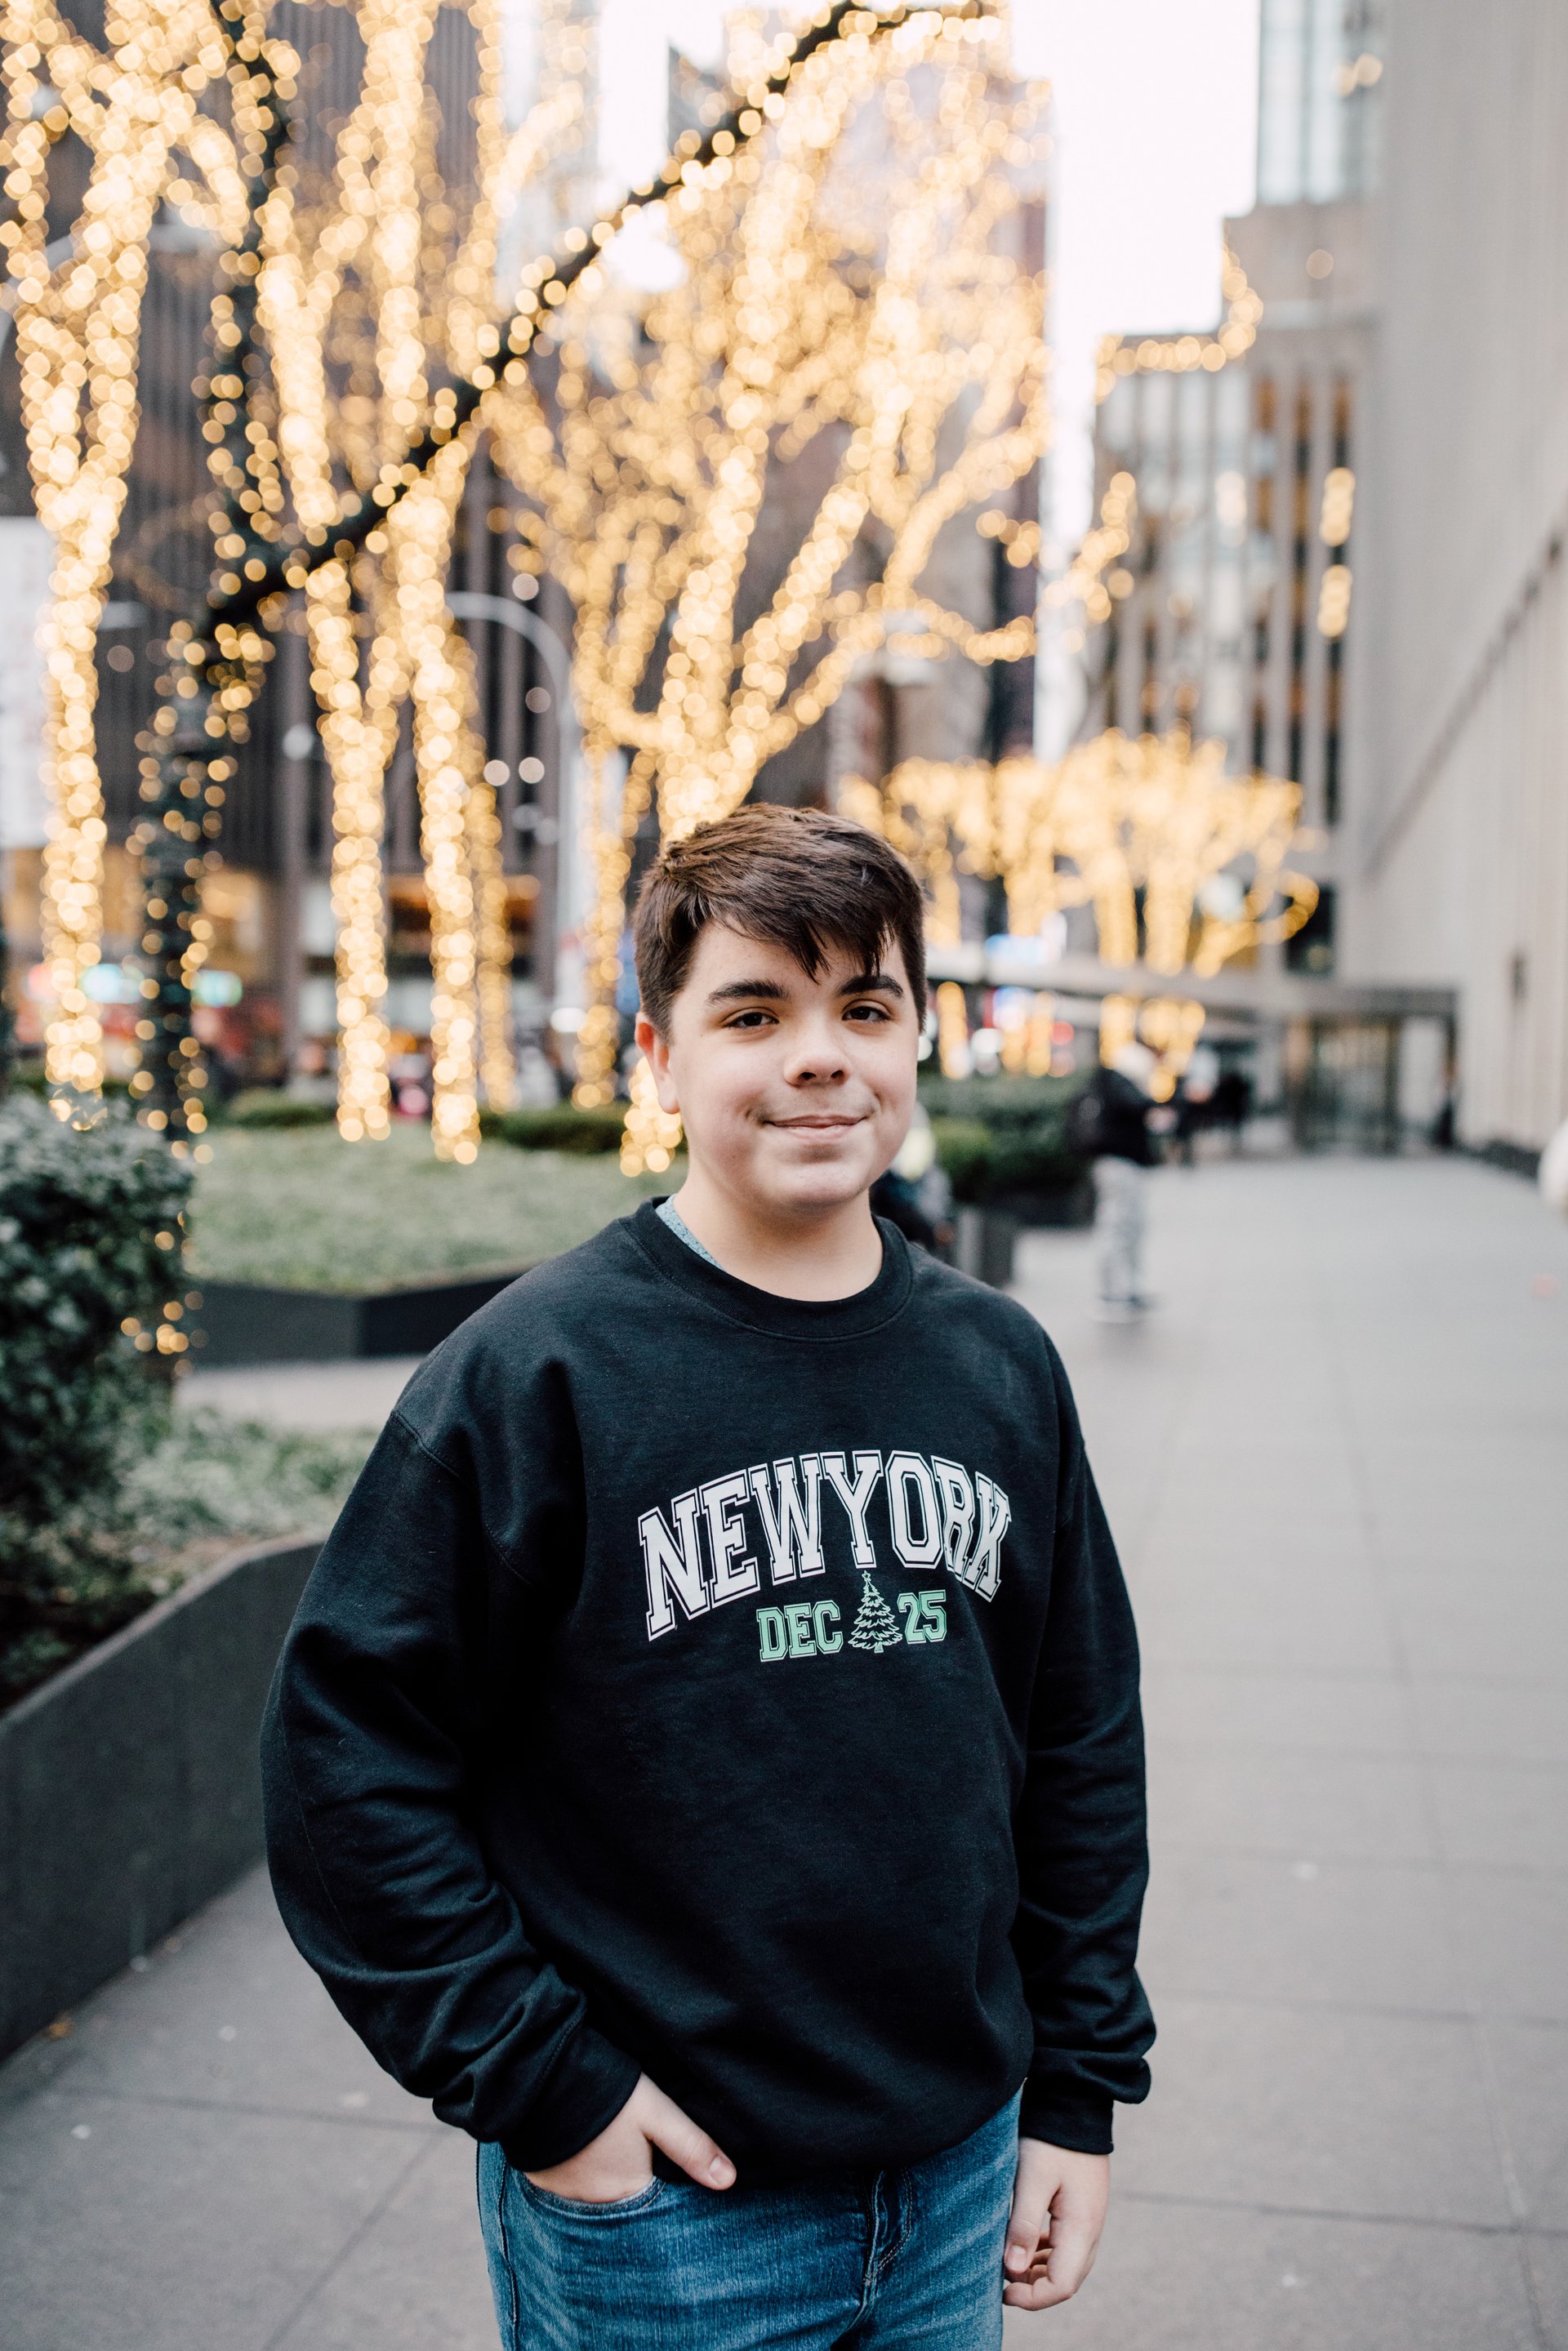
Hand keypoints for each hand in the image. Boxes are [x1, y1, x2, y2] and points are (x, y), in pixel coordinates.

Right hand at [524, 2074, 735, 2203]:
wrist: (543, 2076)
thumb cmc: (607, 2093)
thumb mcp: (657, 2113)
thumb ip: (692, 2147)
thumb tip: (729, 2182)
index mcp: (628, 2191)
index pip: (654, 2204)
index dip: (661, 2184)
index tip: (663, 2165)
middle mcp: (595, 2204)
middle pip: (624, 2198)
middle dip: (632, 2182)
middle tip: (633, 2149)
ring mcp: (563, 2195)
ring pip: (594, 2192)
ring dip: (602, 2176)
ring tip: (607, 2146)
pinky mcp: (540, 2180)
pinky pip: (565, 2185)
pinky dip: (575, 2171)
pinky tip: (581, 2146)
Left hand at [1002, 2138, 1109, 2309]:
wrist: (1075, 2105)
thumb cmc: (1051, 2141)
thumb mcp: (1032, 2180)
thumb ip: (1022, 2227)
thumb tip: (1012, 2272)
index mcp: (1081, 2229)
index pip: (1062, 2286)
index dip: (1032, 2299)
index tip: (1002, 2291)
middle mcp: (1091, 2231)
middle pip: (1067, 2281)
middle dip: (1034, 2290)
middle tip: (1000, 2281)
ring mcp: (1090, 2221)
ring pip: (1067, 2266)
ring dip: (1039, 2273)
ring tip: (1008, 2264)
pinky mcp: (1082, 2210)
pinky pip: (1066, 2247)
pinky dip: (1045, 2255)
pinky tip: (1024, 2244)